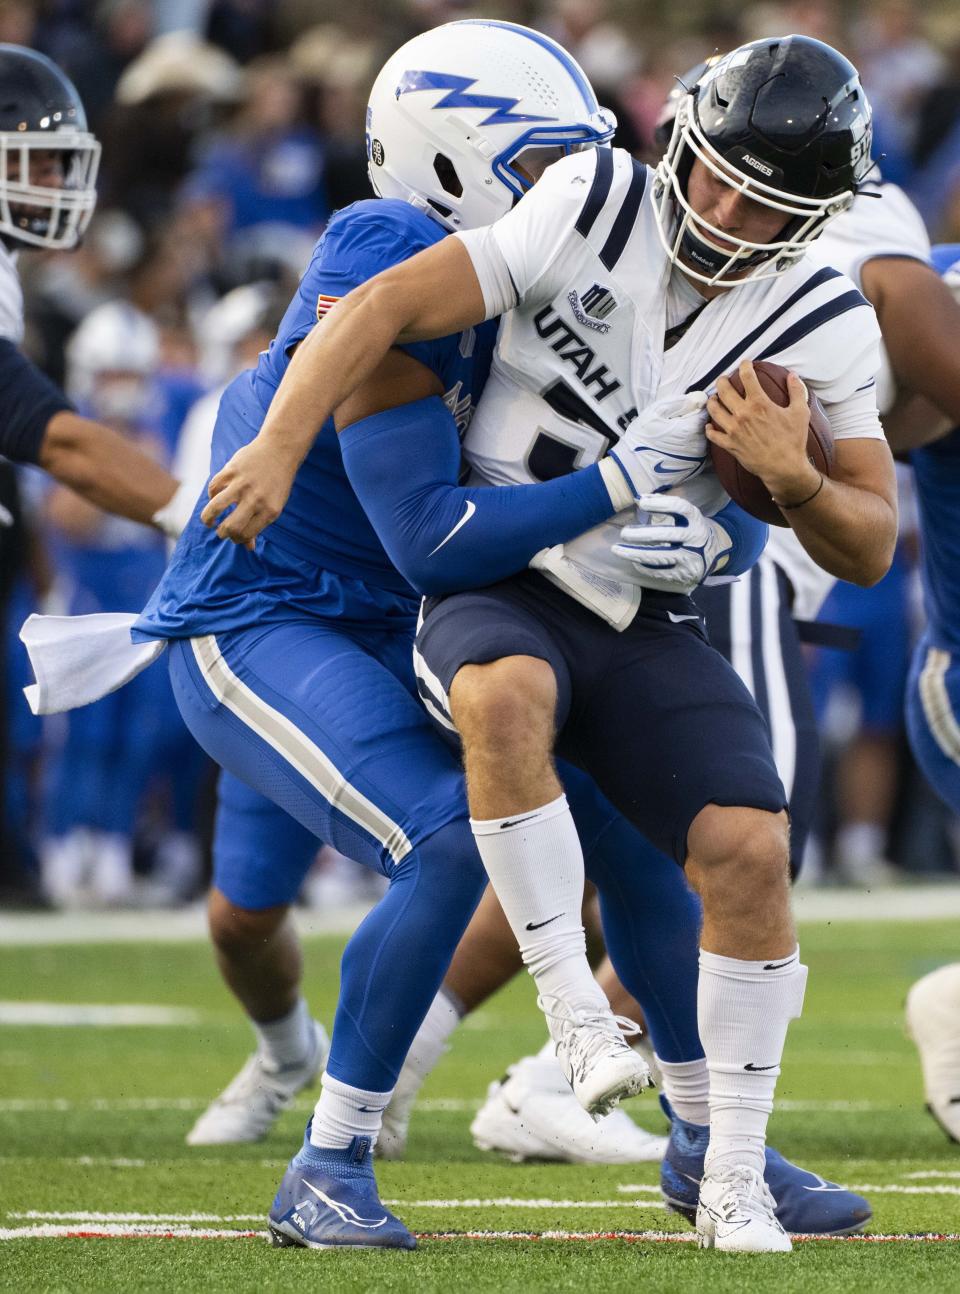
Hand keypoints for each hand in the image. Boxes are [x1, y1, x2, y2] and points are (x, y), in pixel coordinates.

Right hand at [200, 438, 299, 546]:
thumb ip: (259, 524)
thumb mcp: (274, 505)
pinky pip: (213, 488)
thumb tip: (248, 547)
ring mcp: (242, 484)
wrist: (280, 450)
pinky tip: (214, 499)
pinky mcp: (231, 470)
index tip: (234, 536)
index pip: (245, 535)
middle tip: (221, 531)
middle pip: (231, 527)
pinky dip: (212, 496)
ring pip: (216, 508)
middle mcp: (256, 499)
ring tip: (209, 522)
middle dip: (222, 533)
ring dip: (208, 518)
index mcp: (270, 511)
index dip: (236, 539)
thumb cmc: (276, 483)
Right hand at [607, 393, 707, 500]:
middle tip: (681, 422)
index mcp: (691, 428)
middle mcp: (699, 444)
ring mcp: (698, 458)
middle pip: (705, 427)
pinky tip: (678, 448)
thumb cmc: (642, 436)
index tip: (690, 407)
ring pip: (703, 440)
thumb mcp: (656, 412)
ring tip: (678, 435)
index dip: (699, 408)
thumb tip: (699, 397)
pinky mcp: (695, 469)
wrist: (635, 468)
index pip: (705, 412)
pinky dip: (692, 448)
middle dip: (697, 422)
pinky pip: (699, 453)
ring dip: (695, 435)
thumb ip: (680, 403)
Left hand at [611, 493, 730, 592]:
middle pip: (666, 534)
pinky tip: (633, 561)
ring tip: (617, 549)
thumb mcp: (685, 515)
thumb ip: (664, 504)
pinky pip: (660, 571)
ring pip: (659, 557)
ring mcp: (690, 558)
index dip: (660, 504)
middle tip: (624, 533)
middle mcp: (695, 538)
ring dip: (635, 553)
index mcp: (696, 519)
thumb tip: (639, 497)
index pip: (679, 507)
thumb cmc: (690, 528)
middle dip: (641, 534)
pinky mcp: (684, 573)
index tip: (641, 503)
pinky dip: (644, 566)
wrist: (714, 552)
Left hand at [706, 361, 816, 500]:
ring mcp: (734, 430)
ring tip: (714, 398)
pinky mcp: (730, 445)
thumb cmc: (793, 440)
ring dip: (712, 401)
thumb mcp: (800, 413)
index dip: (745, 367)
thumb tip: (793, 375)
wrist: (784, 467)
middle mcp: (743, 414)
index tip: (744, 364)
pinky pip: (713, 435)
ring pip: (714, 410)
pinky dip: (710, 429)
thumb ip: (797, 391)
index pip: (747, 377)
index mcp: (759, 403)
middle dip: (722, 381)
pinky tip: (710, 425)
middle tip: (724, 379)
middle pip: (724, 391)